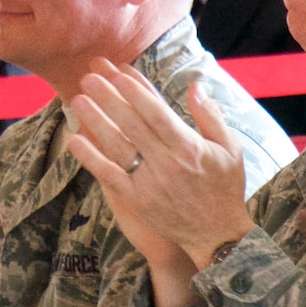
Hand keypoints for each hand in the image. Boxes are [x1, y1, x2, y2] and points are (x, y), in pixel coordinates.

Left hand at [66, 60, 253, 268]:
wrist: (217, 234)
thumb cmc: (224, 189)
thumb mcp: (230, 149)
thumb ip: (211, 116)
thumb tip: (195, 86)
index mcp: (189, 147)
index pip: (157, 112)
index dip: (136, 90)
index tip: (119, 72)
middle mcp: (167, 162)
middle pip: (132, 123)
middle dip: (109, 97)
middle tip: (89, 76)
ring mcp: (149, 182)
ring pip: (117, 145)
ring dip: (96, 121)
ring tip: (77, 99)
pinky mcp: (136, 201)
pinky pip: (109, 175)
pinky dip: (91, 158)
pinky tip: (75, 140)